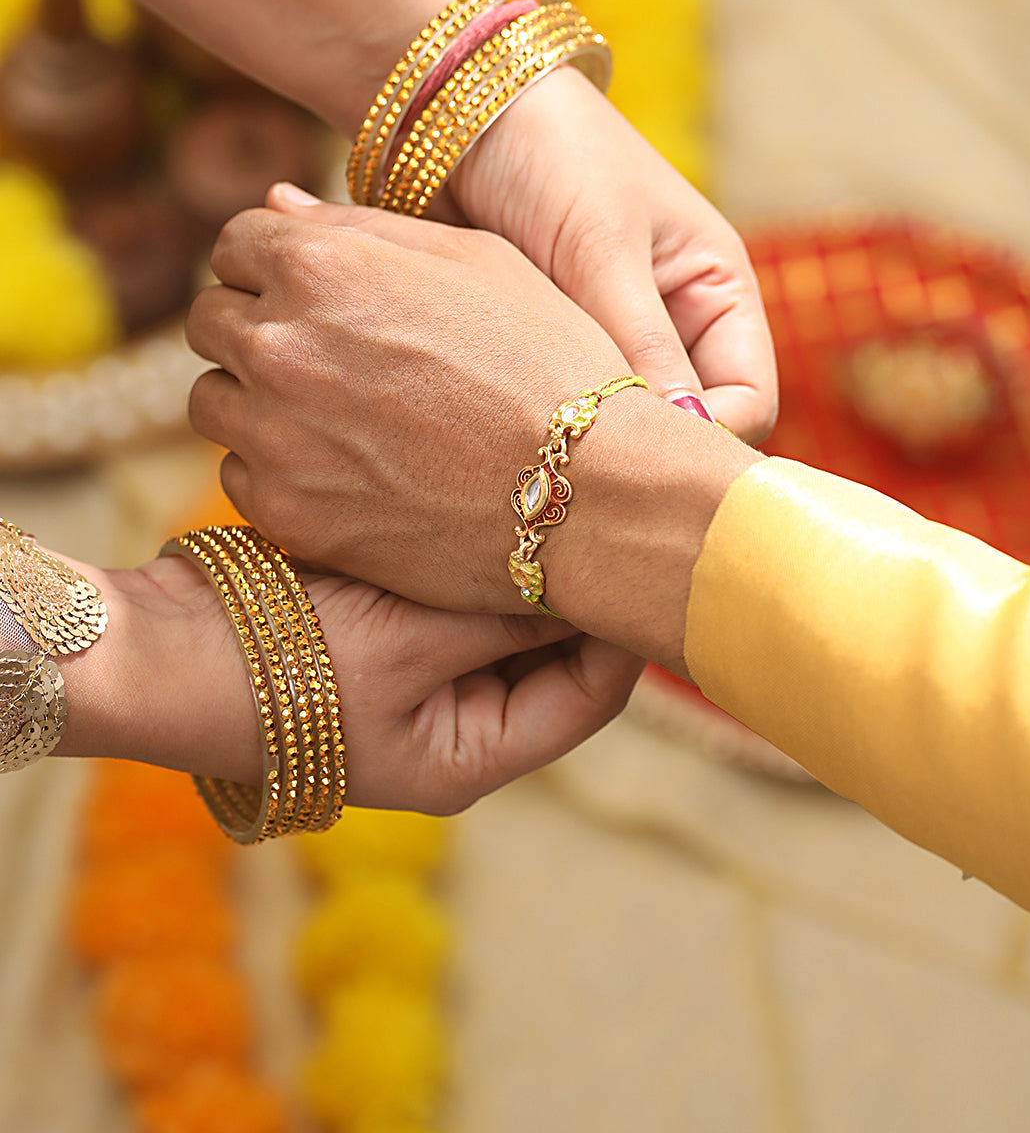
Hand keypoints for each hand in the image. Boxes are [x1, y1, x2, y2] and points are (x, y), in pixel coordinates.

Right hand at [59, 553, 641, 814]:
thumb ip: (505, 619)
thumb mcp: (408, 643)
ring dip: (523, 569)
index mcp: (470, 757)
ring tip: (561, 497)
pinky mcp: (384, 633)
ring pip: (503, 620)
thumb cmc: (278, 661)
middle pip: (550, 659)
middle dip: (573, 593)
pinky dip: (474, 557)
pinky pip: (453, 595)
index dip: (624, 632)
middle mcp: (453, 726)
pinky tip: (491, 498)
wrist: (157, 646)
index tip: (647, 556)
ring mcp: (416, 680)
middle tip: (611, 510)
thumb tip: (596, 582)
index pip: (588, 698)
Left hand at [187, 203, 632, 612]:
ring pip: (213, 404)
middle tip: (327, 359)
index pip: (236, 245)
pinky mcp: (289, 513)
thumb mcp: (476, 260)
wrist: (594, 490)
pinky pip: (240, 479)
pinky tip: (346, 471)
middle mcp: (281, 344)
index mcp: (321, 264)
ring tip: (337, 418)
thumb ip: (362, 229)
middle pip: (211, 322)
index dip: (273, 265)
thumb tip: (278, 206)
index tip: (310, 293)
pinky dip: (278, 472)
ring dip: (257, 402)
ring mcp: (277, 435)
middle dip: (256, 329)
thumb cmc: (552, 360)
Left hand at [351, 66, 778, 442]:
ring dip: (590, 432)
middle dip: (646, 446)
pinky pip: (568, 407)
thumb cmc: (553, 154)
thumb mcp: (604, 246)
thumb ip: (643, 341)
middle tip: (585, 459)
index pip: (749, 402)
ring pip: (624, 425)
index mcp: (718, 292)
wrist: (459, 112)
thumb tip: (684, 438)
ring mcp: (613, 341)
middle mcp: (677, 326)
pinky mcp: (554, 349)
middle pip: (688, 426)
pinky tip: (510, 418)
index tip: (646, 455)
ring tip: (541, 435)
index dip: (712, 438)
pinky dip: (548, 417)